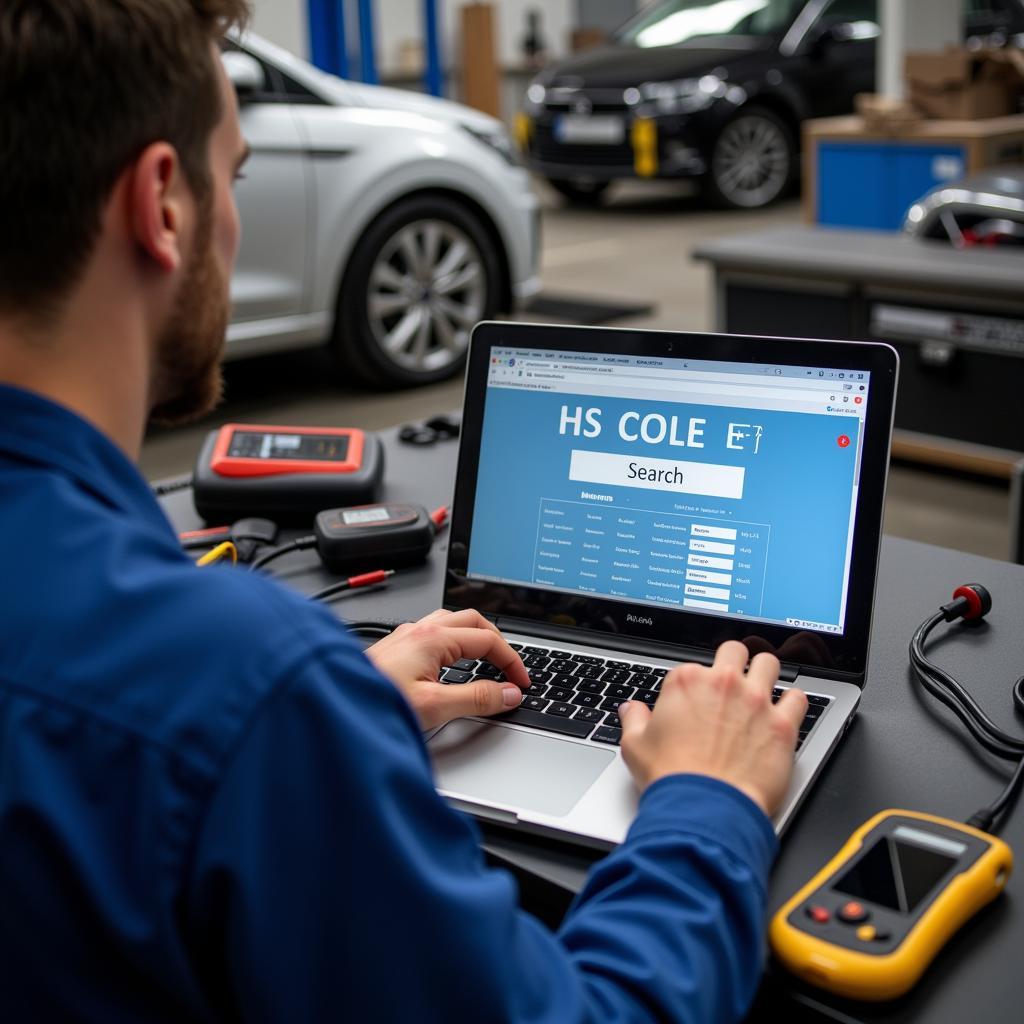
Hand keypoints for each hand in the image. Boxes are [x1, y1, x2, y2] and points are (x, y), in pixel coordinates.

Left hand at [365, 609, 528, 730]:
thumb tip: (508, 694)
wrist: (337, 707)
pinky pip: (434, 632)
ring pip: (451, 622)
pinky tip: (451, 662)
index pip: (488, 640)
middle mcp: (419, 630)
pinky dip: (455, 642)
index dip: (511, 661)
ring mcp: (405, 636)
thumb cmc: (374, 703)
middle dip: (497, 641)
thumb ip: (476, 699)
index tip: (521, 682)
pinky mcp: (395, 648)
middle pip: (473, 621)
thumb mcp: (434, 706)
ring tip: (487, 659)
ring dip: (474, 637)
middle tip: (510, 667)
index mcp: (433, 638)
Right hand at [618, 640, 806, 816]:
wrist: (704, 809)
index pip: (692, 668)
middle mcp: (723, 683)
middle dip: (733, 663)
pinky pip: (798, 699)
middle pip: (734, 651)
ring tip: (762, 689)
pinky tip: (786, 713)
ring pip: (769, 663)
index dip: (694, 686)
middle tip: (732, 683)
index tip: (695, 702)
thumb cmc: (672, 779)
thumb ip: (634, 720)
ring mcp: (755, 701)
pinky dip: (793, 703)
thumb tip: (631, 710)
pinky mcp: (782, 724)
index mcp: (686, 682)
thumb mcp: (635, 746)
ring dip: (765, 673)